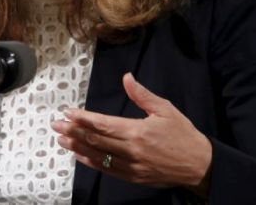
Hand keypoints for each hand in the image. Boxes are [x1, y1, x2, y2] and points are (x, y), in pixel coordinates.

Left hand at [51, 73, 211, 197]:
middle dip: (73, 131)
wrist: (198, 164)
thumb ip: (142, 95)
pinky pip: (107, 169)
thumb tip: (127, 78)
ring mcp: (131, 166)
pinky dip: (91, 162)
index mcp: (137, 131)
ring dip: (77, 147)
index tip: (68, 112)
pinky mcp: (133, 176)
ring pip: (98, 156)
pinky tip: (80, 156)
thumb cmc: (182, 134)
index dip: (83, 118)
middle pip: (96, 140)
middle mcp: (131, 150)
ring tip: (61, 139)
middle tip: (56, 125)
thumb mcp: (165, 109)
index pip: (103, 124)